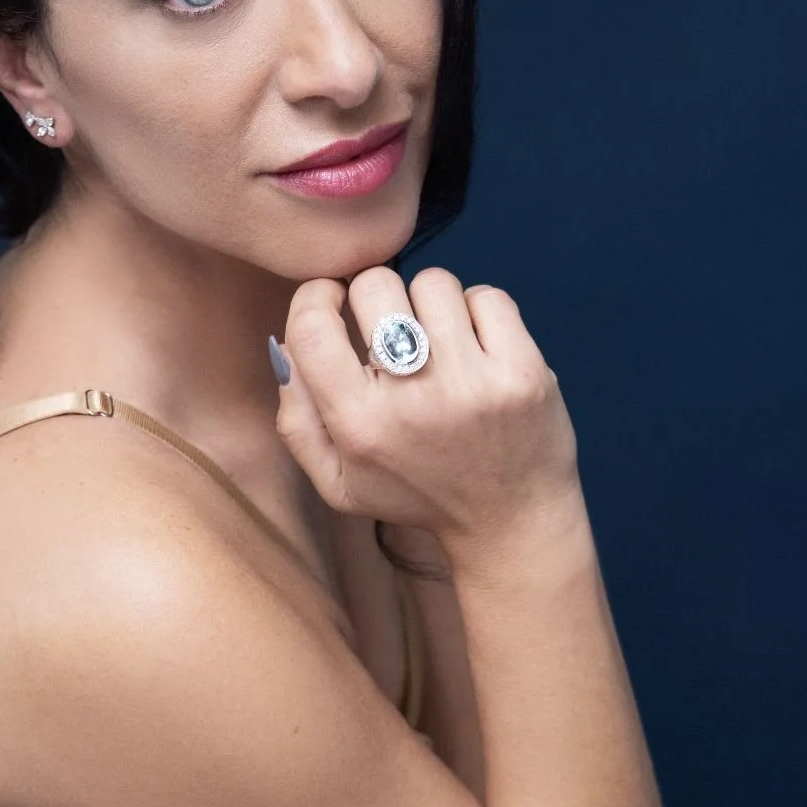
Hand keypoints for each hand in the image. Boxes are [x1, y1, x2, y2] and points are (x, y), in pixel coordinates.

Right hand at [274, 264, 579, 552]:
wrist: (511, 522)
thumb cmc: (418, 495)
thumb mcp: (339, 483)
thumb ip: (297, 420)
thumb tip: (283, 345)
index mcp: (359, 426)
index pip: (312, 328)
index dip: (316, 296)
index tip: (333, 299)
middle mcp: (412, 399)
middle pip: (375, 286)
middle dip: (377, 297)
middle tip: (393, 327)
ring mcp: (473, 381)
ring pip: (434, 283)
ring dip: (431, 304)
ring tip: (440, 341)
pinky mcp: (522, 370)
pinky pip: (488, 297)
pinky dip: (479, 312)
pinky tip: (478, 346)